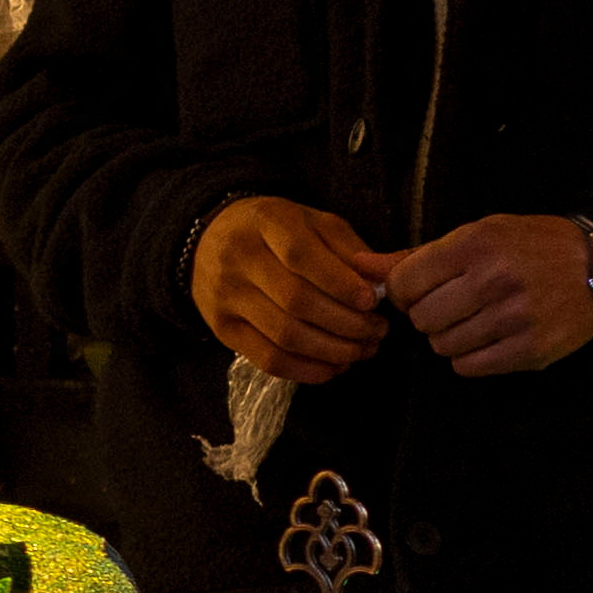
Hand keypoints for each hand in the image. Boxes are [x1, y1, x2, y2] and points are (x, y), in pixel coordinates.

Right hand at [192, 194, 390, 382]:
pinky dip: (308, 370)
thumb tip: (382, 283)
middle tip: (378, 330)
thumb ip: (349, 249)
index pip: (301, 256)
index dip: (341, 283)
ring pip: (285, 335)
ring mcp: (226, 297)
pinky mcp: (223, 329)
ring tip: (364, 349)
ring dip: (334, 351)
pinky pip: (268, 359)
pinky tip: (335, 366)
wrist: (211, 239)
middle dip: (347, 323)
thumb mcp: (314, 222)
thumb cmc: (277, 232)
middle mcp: (238, 260)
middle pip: (296, 301)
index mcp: (266, 223)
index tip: (372, 301)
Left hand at [387, 213, 592, 377]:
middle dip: (429, 316)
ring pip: (443, 346)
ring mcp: (514, 319)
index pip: (406, 283)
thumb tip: (360, 266)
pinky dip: (470, 358)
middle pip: (422, 319)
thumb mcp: (477, 234)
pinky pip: (470, 367)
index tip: (424, 290)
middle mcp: (494, 281)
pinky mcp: (531, 350)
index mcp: (476, 245)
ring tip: (474, 322)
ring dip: (450, 338)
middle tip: (453, 307)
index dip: (406, 292)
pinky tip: (488, 339)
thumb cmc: (532, 246)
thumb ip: (417, 255)